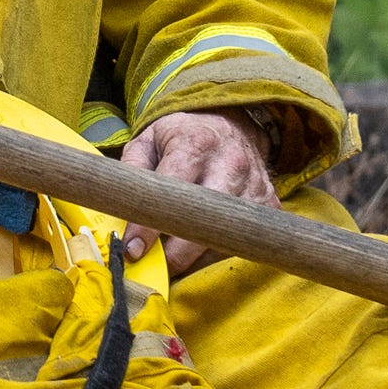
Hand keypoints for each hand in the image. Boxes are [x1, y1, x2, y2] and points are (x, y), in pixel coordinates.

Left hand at [119, 108, 278, 275]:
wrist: (231, 122)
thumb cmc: (183, 136)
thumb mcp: (149, 139)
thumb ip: (132, 169)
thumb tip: (118, 210)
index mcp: (196, 144)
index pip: (172, 191)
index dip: (150, 225)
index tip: (133, 250)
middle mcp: (230, 164)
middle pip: (206, 221)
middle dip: (178, 253)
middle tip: (156, 266)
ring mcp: (254, 185)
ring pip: (227, 237)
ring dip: (198, 256)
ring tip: (175, 258)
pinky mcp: (269, 203)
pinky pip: (245, 241)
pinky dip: (220, 251)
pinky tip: (202, 247)